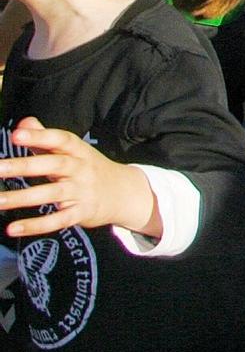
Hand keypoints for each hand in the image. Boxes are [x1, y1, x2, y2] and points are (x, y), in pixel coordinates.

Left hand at [0, 119, 160, 239]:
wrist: (125, 193)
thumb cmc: (89, 169)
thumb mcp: (74, 151)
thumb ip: (46, 138)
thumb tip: (23, 123)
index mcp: (78, 151)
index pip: (60, 139)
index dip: (39, 136)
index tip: (15, 134)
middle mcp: (81, 169)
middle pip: (54, 165)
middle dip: (25, 166)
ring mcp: (82, 191)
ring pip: (51, 193)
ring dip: (22, 198)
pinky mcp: (82, 213)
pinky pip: (58, 220)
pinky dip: (36, 225)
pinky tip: (12, 228)